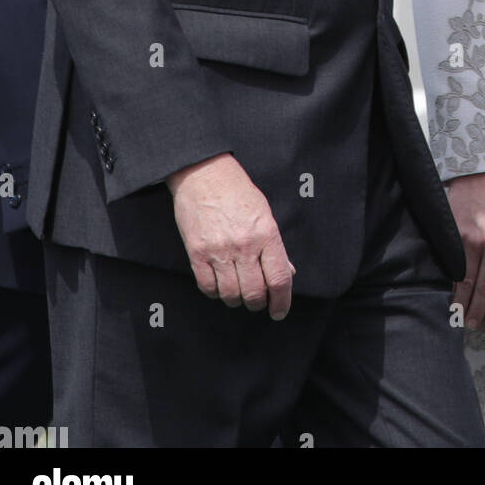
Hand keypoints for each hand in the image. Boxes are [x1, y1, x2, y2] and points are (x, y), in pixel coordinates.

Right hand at [166, 153, 295, 319]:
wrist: (205, 174)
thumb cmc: (238, 191)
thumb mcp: (265, 214)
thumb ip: (275, 246)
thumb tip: (286, 273)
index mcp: (266, 234)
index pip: (279, 279)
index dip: (282, 302)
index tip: (279, 311)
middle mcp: (244, 246)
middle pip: (254, 293)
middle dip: (258, 303)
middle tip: (258, 301)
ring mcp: (219, 251)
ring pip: (231, 294)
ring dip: (237, 299)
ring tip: (238, 292)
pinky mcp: (197, 253)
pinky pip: (207, 287)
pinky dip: (215, 292)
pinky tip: (219, 285)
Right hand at [446, 171, 484, 330]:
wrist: (481, 176)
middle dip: (479, 310)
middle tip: (473, 324)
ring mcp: (473, 241)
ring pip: (466, 280)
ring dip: (462, 300)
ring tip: (458, 315)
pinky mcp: (455, 235)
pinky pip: (452, 264)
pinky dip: (449, 281)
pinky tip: (446, 292)